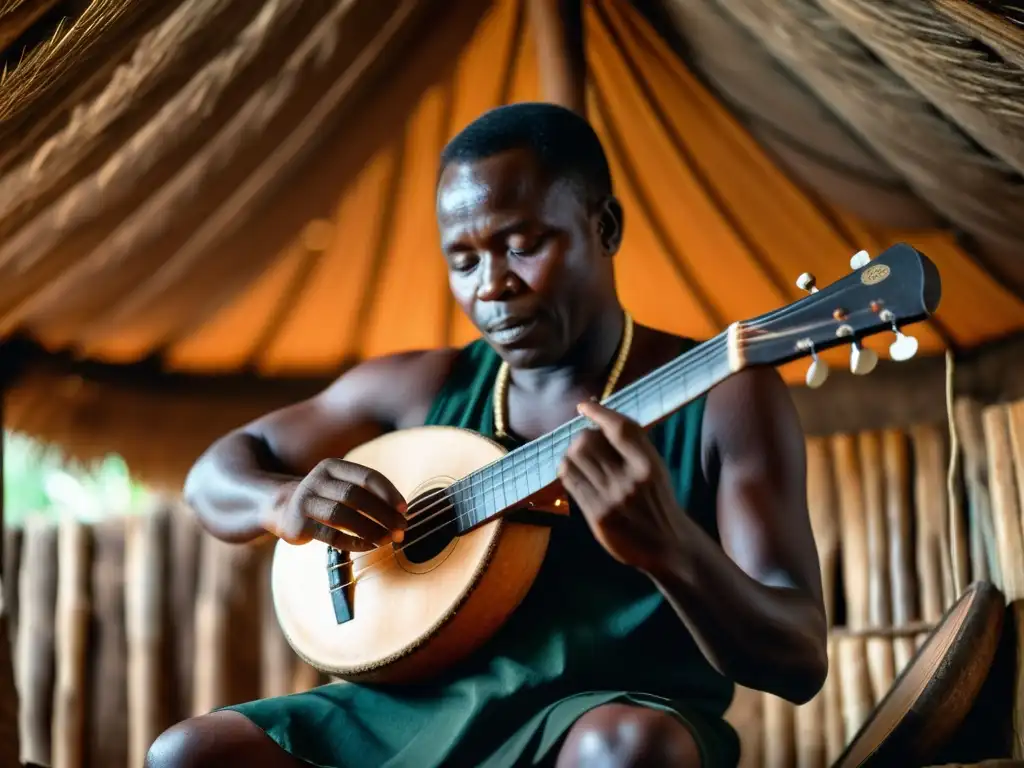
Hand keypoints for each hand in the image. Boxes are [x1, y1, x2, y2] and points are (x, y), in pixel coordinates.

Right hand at [264, 458, 407, 550]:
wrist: (283, 509)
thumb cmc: (327, 498)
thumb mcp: (343, 487)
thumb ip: (368, 494)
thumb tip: (401, 514)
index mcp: (333, 466)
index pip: (367, 476)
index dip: (388, 492)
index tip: (404, 509)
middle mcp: (317, 480)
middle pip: (356, 496)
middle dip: (383, 514)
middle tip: (401, 529)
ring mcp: (305, 501)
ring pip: (342, 516)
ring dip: (370, 529)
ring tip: (388, 540)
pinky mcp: (298, 524)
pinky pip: (330, 535)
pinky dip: (353, 543)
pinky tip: (369, 547)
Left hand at [559, 401, 688, 570]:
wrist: (668, 546)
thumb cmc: (658, 501)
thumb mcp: (655, 469)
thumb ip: (633, 445)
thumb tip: (599, 413)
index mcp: (650, 465)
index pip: (621, 428)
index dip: (600, 412)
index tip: (585, 405)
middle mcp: (631, 481)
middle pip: (588, 441)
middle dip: (583, 436)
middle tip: (587, 443)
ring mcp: (612, 499)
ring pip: (574, 459)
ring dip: (571, 453)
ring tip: (580, 459)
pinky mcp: (597, 515)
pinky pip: (569, 481)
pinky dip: (566, 470)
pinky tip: (574, 473)